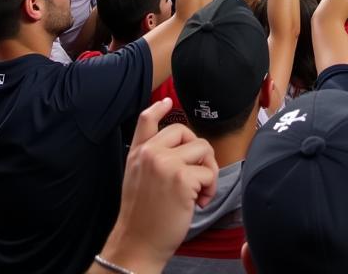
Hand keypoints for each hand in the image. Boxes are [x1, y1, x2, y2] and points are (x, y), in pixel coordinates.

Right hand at [99, 98, 218, 273]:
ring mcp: (166, 164)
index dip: (159, 107)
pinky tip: (198, 202)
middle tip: (195, 176)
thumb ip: (150, 157)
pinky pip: (209, 173)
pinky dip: (210, 188)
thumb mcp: (137, 177)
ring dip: (208, 171)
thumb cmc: (142, 216)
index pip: (147, 120)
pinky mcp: (181, 179)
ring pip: (203, 149)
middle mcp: (151, 153)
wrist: (137, 244)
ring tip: (198, 191)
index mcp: (138, 152)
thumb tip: (175, 144)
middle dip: (198, 153)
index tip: (168, 102)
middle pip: (186, 131)